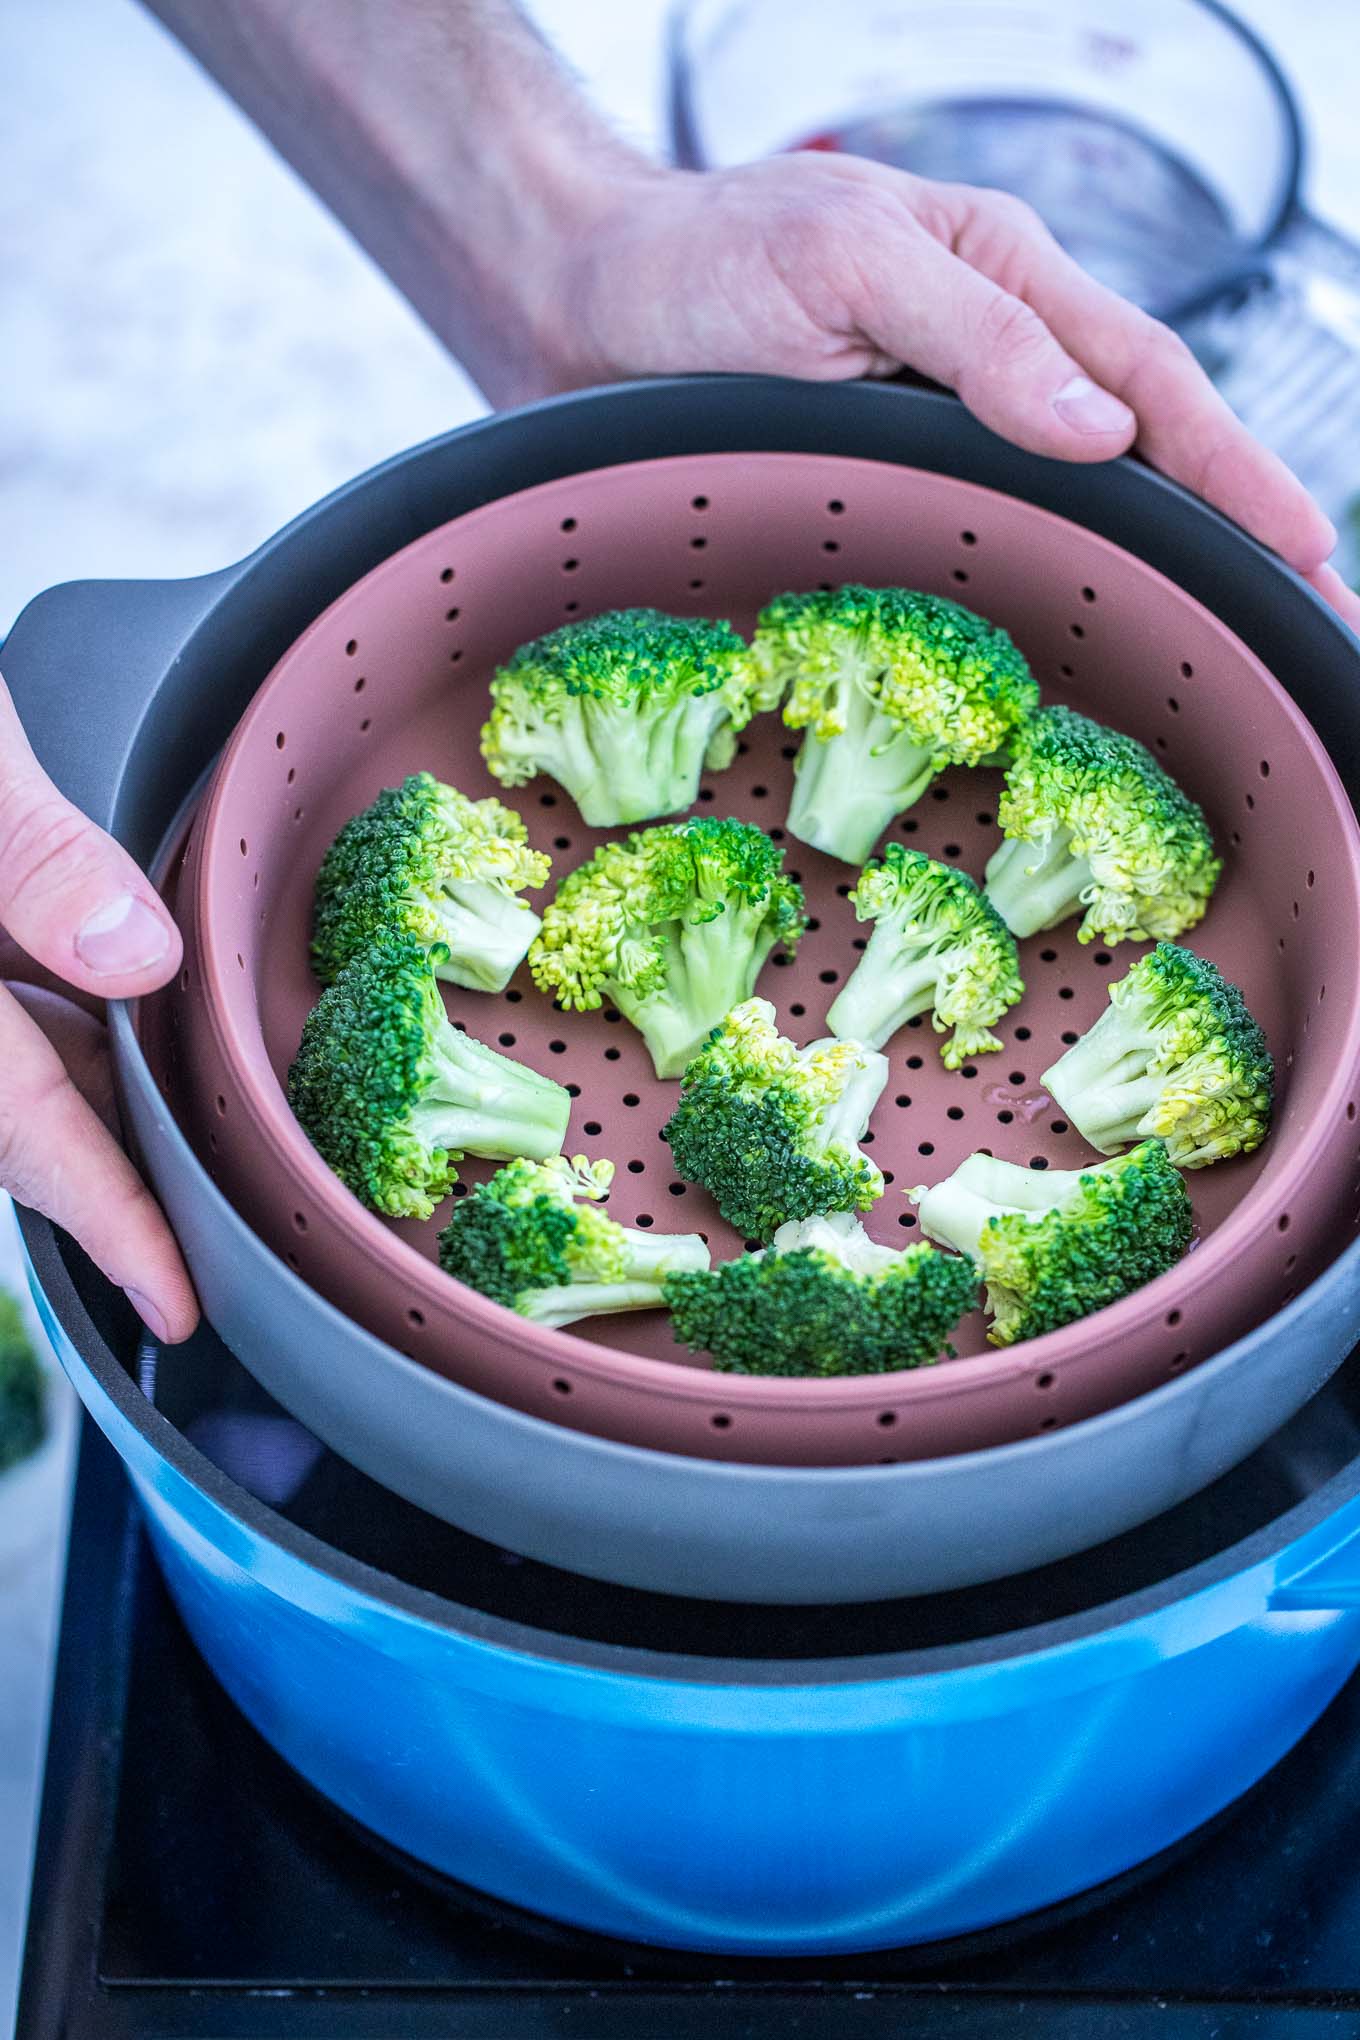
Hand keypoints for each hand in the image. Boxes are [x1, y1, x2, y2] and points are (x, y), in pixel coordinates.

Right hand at [0, 677, 198, 1343]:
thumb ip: (29, 852)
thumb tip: (133, 961)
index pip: (17, 1122)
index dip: (104, 1217)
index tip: (175, 1298)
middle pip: (7, 1112)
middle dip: (100, 1169)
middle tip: (205, 1225)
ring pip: (1, 1064)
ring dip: (77, 1089)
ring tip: (182, 1124)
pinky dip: (49, 1022)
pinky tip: (109, 999)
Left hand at [546, 155, 1358, 626]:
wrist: (578, 306)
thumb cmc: (700, 262)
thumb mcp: (845, 264)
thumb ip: (975, 338)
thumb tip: (1103, 430)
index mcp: (1007, 278)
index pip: (1156, 384)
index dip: (1235, 477)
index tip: (1305, 558)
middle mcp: (993, 355)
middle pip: (1147, 450)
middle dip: (1236, 537)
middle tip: (1314, 631)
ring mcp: (946, 425)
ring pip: (1080, 502)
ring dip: (1162, 574)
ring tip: (1236, 652)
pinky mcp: (889, 484)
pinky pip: (998, 539)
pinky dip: (1060, 585)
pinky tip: (1095, 638)